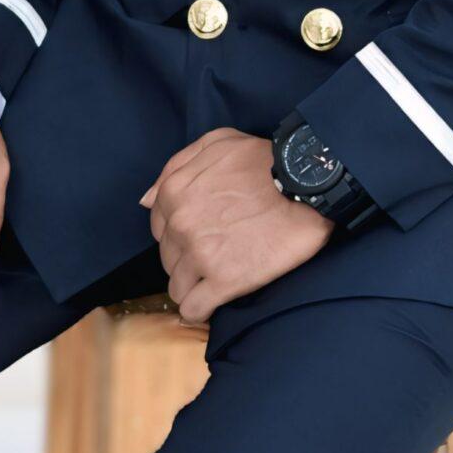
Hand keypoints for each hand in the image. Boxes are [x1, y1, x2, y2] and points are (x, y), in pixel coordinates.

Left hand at [139, 128, 331, 323]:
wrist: (305, 186)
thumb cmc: (264, 161)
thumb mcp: (218, 143)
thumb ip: (177, 166)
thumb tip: (147, 200)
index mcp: (174, 192)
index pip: (159, 229)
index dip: (179, 235)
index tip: (201, 236)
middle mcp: (180, 225)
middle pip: (168, 260)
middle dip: (187, 261)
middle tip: (216, 255)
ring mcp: (200, 255)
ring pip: (178, 287)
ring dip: (194, 286)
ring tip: (217, 279)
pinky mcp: (224, 281)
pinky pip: (194, 309)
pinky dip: (201, 310)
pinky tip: (214, 302)